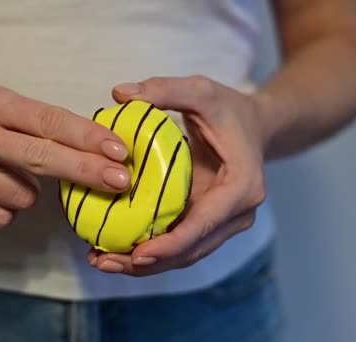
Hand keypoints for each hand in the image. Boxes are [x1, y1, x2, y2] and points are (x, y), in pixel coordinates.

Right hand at [0, 86, 130, 227]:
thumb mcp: (0, 104)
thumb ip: (41, 123)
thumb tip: (96, 150)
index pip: (49, 121)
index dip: (88, 138)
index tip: (119, 151)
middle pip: (41, 158)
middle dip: (85, 171)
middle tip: (120, 181)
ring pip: (24, 196)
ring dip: (30, 191)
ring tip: (9, 173)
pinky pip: (2, 217)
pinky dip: (7, 208)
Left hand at [88, 76, 268, 275]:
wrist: (255, 126)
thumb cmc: (228, 108)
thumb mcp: (200, 91)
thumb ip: (164, 89)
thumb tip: (119, 94)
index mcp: (242, 187)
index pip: (205, 223)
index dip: (171, 244)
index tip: (138, 254)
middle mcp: (237, 214)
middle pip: (191, 249)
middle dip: (148, 262)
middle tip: (104, 262)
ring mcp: (223, 223)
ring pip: (183, 255)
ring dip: (143, 265)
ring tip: (101, 262)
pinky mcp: (207, 223)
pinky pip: (178, 244)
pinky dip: (149, 252)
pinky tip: (114, 251)